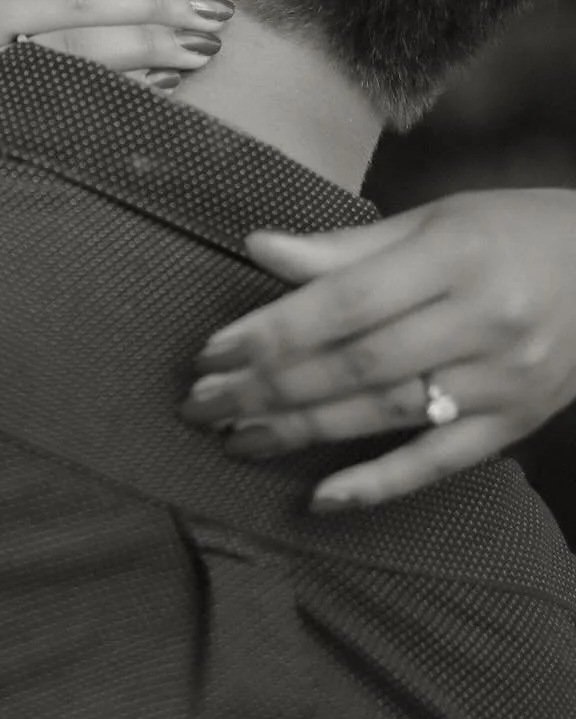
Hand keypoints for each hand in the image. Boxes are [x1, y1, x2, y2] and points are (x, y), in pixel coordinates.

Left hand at [180, 189, 575, 511]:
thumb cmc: (510, 233)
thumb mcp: (433, 221)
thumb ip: (345, 246)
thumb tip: (256, 248)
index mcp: (454, 256)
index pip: (342, 304)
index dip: (270, 332)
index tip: (210, 352)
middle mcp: (482, 321)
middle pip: (355, 365)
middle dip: (267, 388)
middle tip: (201, 404)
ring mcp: (504, 380)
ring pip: (385, 415)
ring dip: (302, 432)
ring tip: (237, 438)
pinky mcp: (517, 424)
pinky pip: (439, 463)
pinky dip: (379, 483)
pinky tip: (321, 497)